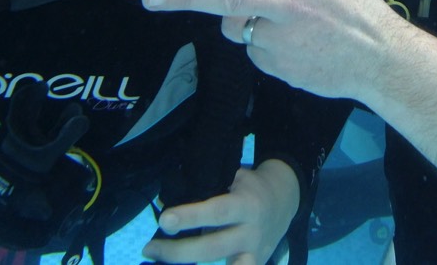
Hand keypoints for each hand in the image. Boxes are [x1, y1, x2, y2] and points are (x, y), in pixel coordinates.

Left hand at [142, 0, 406, 100]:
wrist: (380, 60)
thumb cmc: (357, 7)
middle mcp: (291, 4)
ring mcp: (283, 39)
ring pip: (238, 27)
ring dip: (245, 22)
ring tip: (282, 24)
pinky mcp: (279, 67)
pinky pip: (255, 51)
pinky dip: (264, 46)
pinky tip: (293, 45)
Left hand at [142, 160, 298, 264]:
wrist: (285, 199)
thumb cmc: (250, 186)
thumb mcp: (235, 178)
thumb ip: (210, 189)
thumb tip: (169, 199)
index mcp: (245, 204)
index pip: (215, 212)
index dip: (190, 217)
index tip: (164, 220)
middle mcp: (251, 231)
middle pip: (213, 247)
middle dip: (179, 251)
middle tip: (151, 248)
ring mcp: (254, 253)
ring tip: (161, 262)